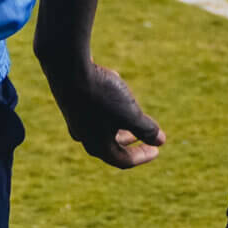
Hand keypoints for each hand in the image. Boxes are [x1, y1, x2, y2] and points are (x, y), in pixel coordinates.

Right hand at [38, 52, 164, 167]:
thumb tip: (160, 141)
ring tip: (132, 115)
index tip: (157, 149)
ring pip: (100, 128)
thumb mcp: (129, 113)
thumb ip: (146, 129)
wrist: (67, 67)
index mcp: (97, 145)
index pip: (123, 160)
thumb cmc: (101, 93)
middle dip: (129, 142)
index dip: (142, 156)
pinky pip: (94, 110)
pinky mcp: (72, 101)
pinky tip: (116, 85)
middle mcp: (83, 135)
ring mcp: (75, 118)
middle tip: (143, 138)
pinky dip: (109, 107)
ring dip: (119, 125)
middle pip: (109, 146)